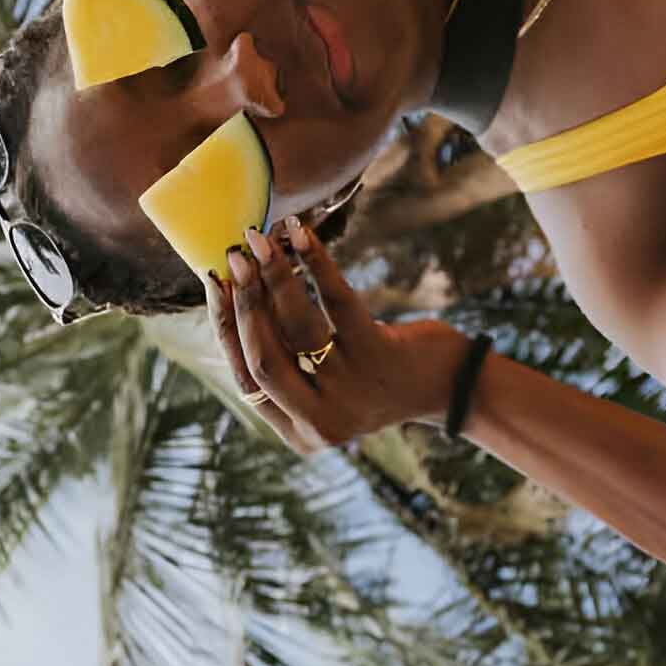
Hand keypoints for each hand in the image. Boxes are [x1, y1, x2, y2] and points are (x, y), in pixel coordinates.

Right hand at [211, 219, 468, 454]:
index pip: (246, 376)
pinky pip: (336, 301)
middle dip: (243, 302)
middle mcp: (321, 422)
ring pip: (296, 328)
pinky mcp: (378, 356)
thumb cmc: (376, 374)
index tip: (214, 284)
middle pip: (262, 358)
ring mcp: (350, 392)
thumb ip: (285, 361)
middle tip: (233, 255)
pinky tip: (300, 234)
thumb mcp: (326, 383)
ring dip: (273, 278)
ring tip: (259, 239)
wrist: (450, 387)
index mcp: (300, 432)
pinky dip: (315, 263)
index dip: (226, 327)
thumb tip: (235, 296)